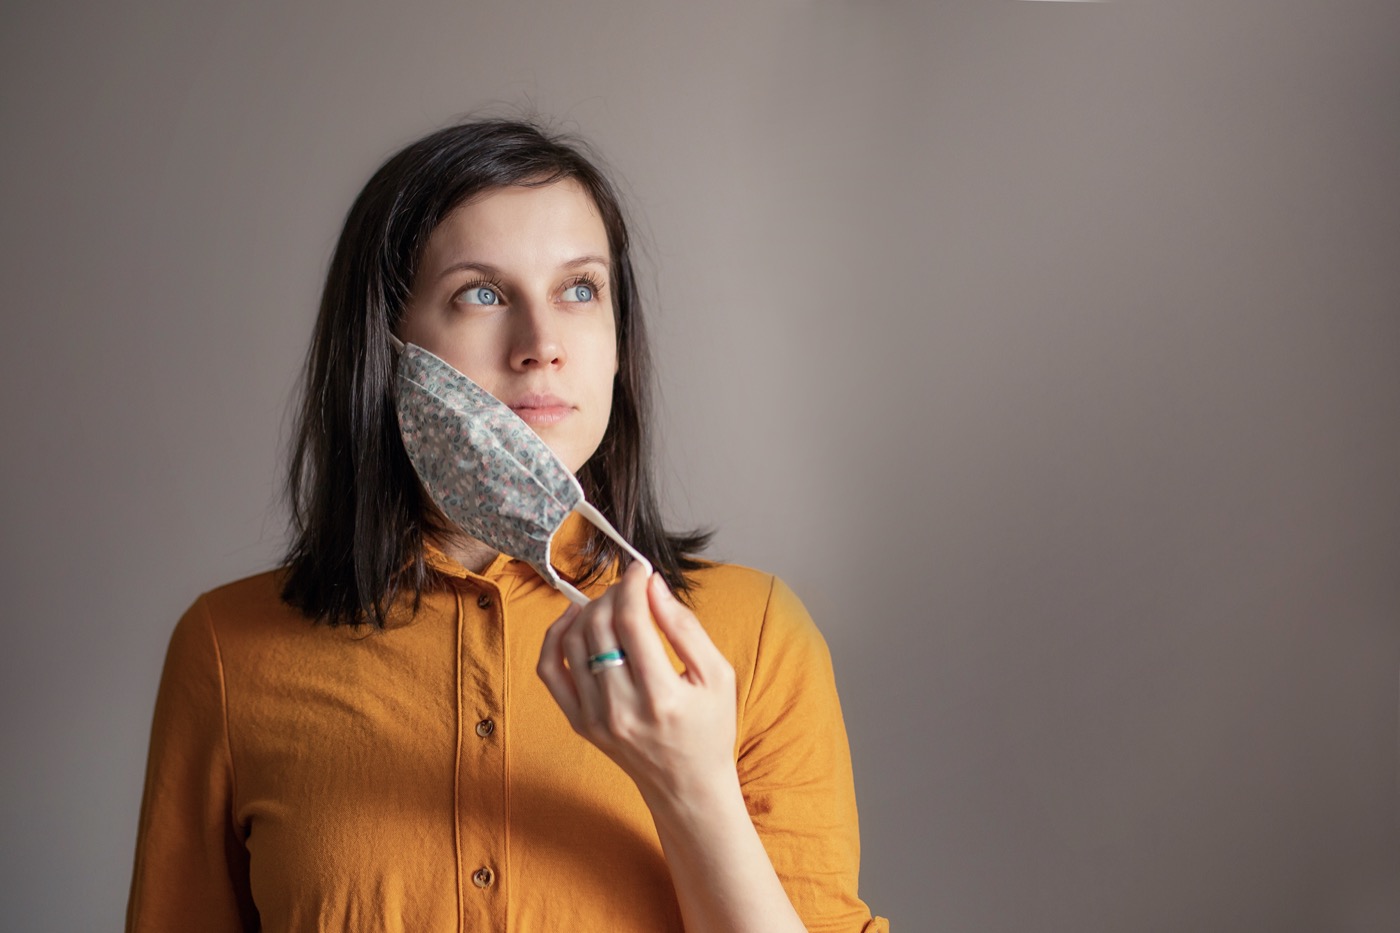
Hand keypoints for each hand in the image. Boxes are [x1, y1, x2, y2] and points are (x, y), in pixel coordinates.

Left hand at [536, 561, 737, 804]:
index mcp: (661, 696)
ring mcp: (593, 717)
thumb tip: (652, 585)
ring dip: (589, 610)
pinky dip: (556, 637)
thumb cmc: (709, 729)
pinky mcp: (578, 722)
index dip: (632, 585)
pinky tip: (576, 621)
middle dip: (612, 594)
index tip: (640, 569)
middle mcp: (621, 708)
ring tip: (611, 604)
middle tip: (630, 588)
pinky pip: (550, 670)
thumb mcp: (717, 676)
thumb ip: (685, 627)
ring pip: (572, 641)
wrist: (687, 786)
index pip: (631, 621)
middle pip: (598, 626)